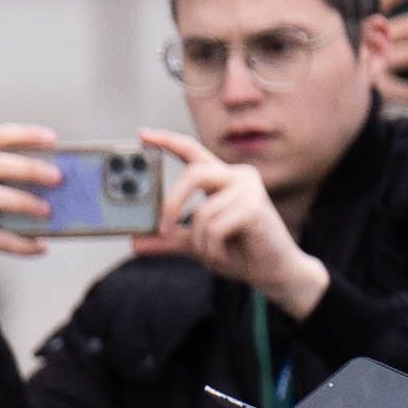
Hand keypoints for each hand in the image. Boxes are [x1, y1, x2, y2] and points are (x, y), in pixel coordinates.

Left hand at [138, 132, 328, 314]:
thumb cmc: (239, 253)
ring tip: (213, 254)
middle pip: (192, 174)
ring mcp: (248, 189)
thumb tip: (135, 242)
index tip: (141, 135)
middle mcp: (236, 176)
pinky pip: (216, 227)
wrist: (273, 272)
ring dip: (200, 241)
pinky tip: (225, 256)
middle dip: (173, 204)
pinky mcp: (255, 207)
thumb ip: (168, 240)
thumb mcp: (196, 244)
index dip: (166, 141)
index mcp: (221, 179)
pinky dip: (213, 249)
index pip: (191, 151)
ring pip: (203, 211)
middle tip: (162, 229)